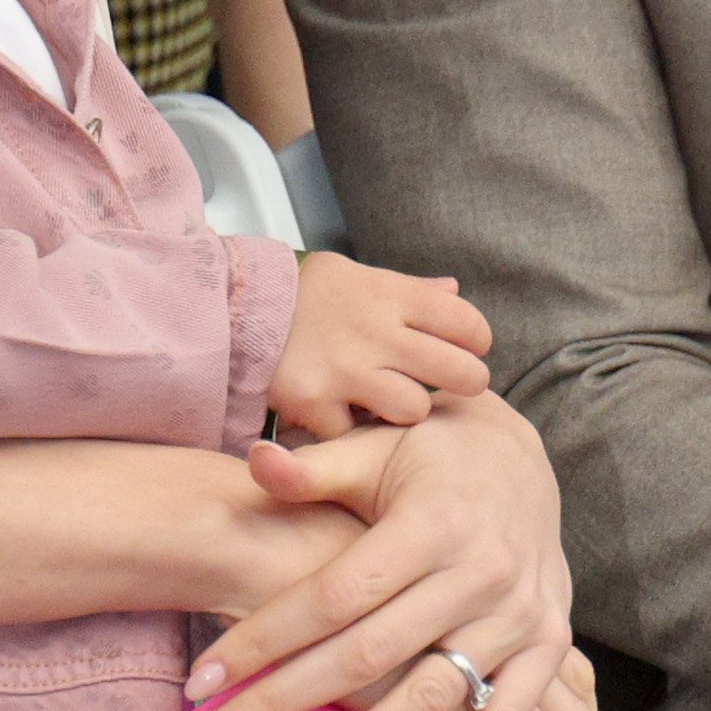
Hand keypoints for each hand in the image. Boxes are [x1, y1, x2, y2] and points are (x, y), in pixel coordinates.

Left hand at [182, 393, 575, 710]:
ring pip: (430, 702)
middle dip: (286, 703)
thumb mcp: (377, 449)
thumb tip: (257, 461)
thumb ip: (316, 467)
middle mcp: (481, 573)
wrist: (526, 464)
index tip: (202, 682)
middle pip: (369, 655)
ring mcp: (519, 618)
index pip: (335, 595)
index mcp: (433, 521)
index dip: (265, 638)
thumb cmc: (430, 458)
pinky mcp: (547, 652)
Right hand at [265, 253, 491, 439]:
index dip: (476, 341)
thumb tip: (454, 288)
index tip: (468, 348)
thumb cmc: (305, 296)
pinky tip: (340, 412)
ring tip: (388, 401)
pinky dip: (350, 429)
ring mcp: (345, 369)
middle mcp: (375, 330)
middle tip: (450, 385)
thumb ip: (408, 289)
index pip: (467, 322)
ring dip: (406, 410)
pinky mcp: (313, 402)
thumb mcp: (356, 276)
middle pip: (460, 372)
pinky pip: (357, 434)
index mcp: (390, 295)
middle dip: (465, 382)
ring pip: (415, 408)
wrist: (235, 307)